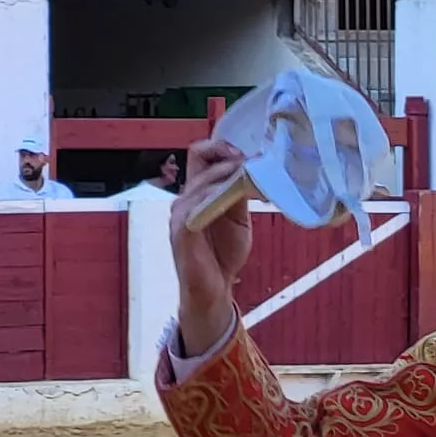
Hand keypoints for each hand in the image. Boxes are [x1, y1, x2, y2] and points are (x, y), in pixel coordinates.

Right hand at [170, 139, 253, 354]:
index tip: (249, 152)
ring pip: (203, 179)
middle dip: (228, 154)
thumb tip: (254, 172)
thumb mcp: (239, 219)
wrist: (213, 290)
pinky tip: (238, 195)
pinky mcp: (182, 229)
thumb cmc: (223, 255)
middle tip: (254, 159)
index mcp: (198, 192)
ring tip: (253, 176)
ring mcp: (181, 212)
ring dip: (229, 174)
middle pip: (199, 156)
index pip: (202, 154)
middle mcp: (186, 197)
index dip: (223, 147)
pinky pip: (197, 204)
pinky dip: (219, 195)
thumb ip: (240, 196)